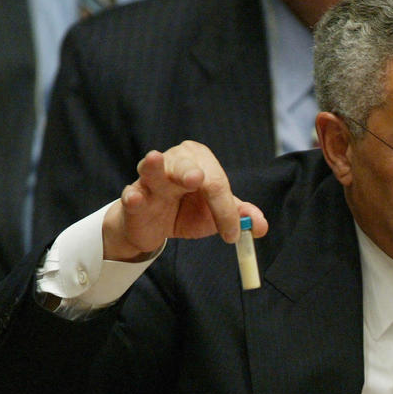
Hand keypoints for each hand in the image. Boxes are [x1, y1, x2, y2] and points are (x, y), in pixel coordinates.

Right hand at [103, 141, 266, 260]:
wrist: (156, 226)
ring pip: (153, 170)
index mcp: (200, 161)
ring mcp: (150, 178)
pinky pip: (132, 195)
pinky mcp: (133, 196)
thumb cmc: (188, 210)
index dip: (226, 210)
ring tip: (154, 159)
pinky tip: (135, 198)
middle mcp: (175, 161)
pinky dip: (134, 197)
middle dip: (190, 172)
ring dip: (154, 167)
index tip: (233, 235)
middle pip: (186, 167)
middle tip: (198, 179)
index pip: (216, 183)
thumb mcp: (217, 213)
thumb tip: (260, 226)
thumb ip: (239, 216)